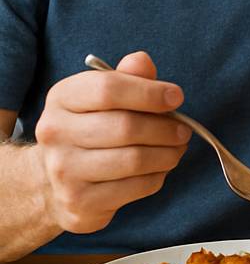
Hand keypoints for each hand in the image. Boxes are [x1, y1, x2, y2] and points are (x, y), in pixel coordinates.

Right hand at [32, 51, 189, 233]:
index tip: (176, 97)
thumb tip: (142, 61)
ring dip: (167, 154)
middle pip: (126, 127)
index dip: (150, 92)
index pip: (108, 89)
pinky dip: (157, 176)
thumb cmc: (91, 127)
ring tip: (176, 149)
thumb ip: (127, 76)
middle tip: (183, 130)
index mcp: (62, 98)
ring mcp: (63, 170)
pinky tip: (158, 169)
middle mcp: (55, 133)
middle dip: (165, 129)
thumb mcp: (103, 96)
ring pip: (133, 160)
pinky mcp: (79, 202)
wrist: (52, 180)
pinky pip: (134, 188)